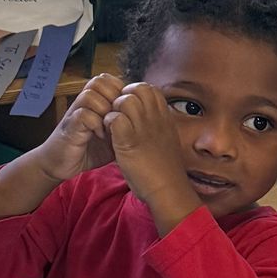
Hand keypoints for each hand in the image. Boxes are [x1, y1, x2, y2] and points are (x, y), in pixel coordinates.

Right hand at [36, 70, 123, 183]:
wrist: (63, 164)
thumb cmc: (90, 150)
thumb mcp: (115, 136)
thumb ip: (127, 125)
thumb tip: (150, 120)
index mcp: (96, 101)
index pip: (110, 80)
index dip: (122, 91)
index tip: (128, 111)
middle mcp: (84, 102)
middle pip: (99, 80)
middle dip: (114, 98)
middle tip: (120, 117)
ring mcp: (76, 112)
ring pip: (90, 94)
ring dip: (104, 110)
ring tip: (110, 127)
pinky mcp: (70, 126)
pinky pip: (83, 114)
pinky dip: (95, 124)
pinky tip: (100, 136)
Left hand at [104, 80, 194, 221]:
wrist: (168, 189)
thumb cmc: (166, 170)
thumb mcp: (168, 140)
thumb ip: (159, 126)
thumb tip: (151, 118)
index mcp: (165, 117)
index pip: (149, 89)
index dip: (135, 93)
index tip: (129, 109)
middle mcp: (156, 118)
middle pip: (138, 88)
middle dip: (123, 97)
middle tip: (117, 114)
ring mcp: (143, 128)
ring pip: (125, 100)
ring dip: (114, 110)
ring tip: (112, 125)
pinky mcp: (129, 141)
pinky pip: (115, 118)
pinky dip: (108, 123)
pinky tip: (109, 135)